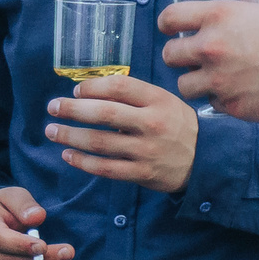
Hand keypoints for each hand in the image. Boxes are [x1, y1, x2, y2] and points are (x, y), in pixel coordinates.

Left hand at [45, 76, 197, 193]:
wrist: (206, 159)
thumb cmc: (176, 124)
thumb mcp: (163, 100)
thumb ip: (133, 95)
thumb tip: (88, 91)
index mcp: (157, 99)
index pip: (119, 87)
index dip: (92, 86)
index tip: (75, 89)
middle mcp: (151, 123)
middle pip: (104, 113)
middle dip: (73, 109)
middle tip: (52, 107)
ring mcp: (146, 150)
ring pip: (100, 142)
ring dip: (71, 136)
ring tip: (52, 131)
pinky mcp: (143, 173)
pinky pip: (106, 168)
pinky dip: (83, 162)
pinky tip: (68, 154)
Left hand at [158, 0, 258, 122]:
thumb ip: (244, 13)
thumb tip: (241, 9)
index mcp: (219, 16)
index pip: (169, 17)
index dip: (168, 25)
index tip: (172, 30)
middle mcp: (211, 47)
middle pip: (169, 55)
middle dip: (179, 57)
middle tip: (195, 59)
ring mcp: (218, 79)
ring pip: (184, 85)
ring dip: (197, 83)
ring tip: (215, 80)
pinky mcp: (230, 106)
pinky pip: (213, 104)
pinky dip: (222, 101)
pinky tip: (240, 94)